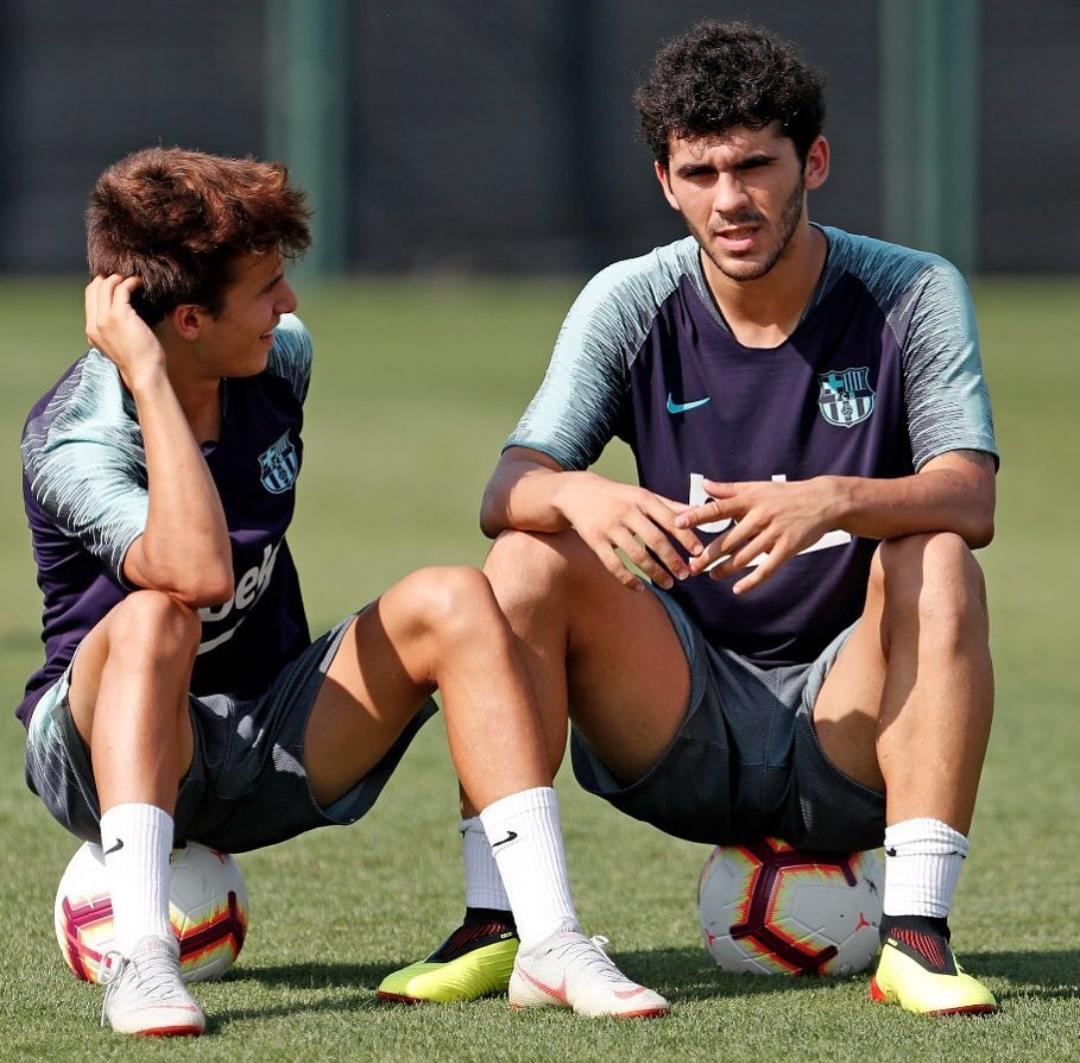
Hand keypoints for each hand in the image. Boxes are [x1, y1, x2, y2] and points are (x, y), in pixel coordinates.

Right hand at [85, 275, 165, 390]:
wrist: (143, 373)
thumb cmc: (138, 361)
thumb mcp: (117, 344)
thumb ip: (113, 330)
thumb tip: (123, 313)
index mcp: (91, 331)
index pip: (89, 299)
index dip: (100, 287)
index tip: (114, 283)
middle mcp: (94, 323)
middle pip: (93, 289)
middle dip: (107, 279)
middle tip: (122, 277)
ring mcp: (105, 319)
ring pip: (105, 286)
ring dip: (118, 278)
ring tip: (131, 279)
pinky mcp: (119, 315)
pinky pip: (121, 289)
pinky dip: (130, 282)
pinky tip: (138, 283)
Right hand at [553, 472, 703, 590]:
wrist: (576, 493)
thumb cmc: (618, 496)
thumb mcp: (642, 495)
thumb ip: (669, 505)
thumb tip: (698, 511)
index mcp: (642, 498)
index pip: (669, 519)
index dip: (685, 536)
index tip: (698, 552)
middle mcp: (626, 511)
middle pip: (655, 539)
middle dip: (672, 559)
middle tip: (685, 575)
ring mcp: (609, 527)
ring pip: (636, 555)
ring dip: (654, 572)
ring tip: (668, 584)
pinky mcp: (594, 540)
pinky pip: (613, 565)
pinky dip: (628, 579)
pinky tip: (640, 588)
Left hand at [676, 478, 841, 593]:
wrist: (823, 501)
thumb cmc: (785, 494)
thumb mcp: (757, 487)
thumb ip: (730, 489)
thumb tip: (705, 485)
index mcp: (750, 501)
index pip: (718, 508)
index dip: (697, 516)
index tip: (678, 523)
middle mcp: (760, 517)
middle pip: (728, 539)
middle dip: (707, 555)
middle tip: (691, 566)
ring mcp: (774, 533)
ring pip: (744, 556)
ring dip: (725, 569)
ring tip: (711, 576)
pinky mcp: (788, 548)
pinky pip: (767, 568)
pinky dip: (752, 580)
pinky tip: (738, 589)